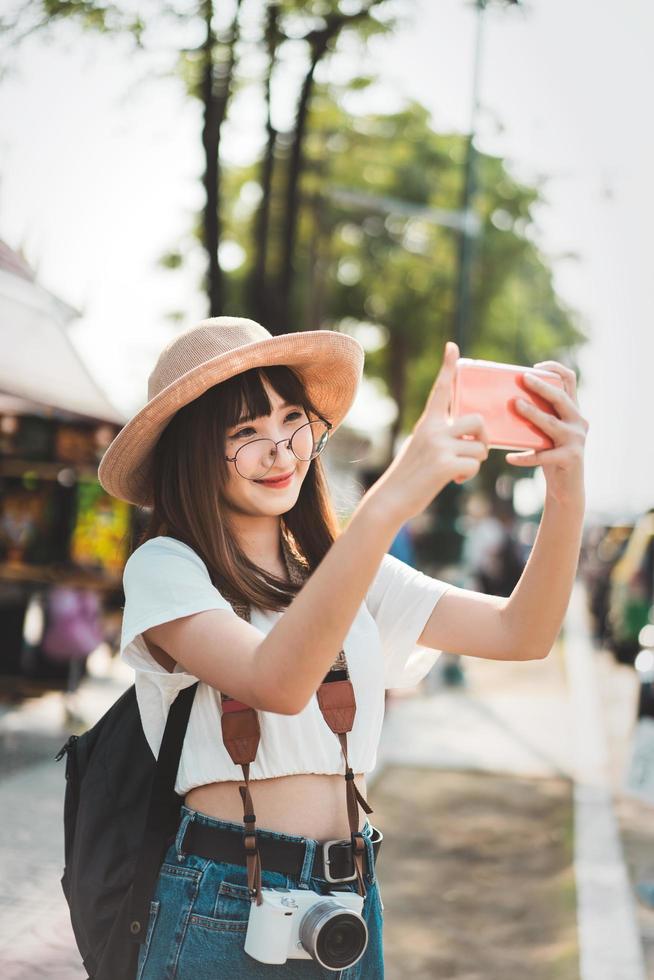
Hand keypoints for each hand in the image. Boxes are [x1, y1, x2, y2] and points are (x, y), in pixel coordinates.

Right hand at [368, 341, 489, 524]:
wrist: (391, 499)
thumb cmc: (410, 476)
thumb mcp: (422, 447)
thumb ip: (443, 437)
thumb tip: (474, 438)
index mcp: (427, 423)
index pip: (440, 389)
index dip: (448, 366)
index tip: (453, 346)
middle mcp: (433, 430)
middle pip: (477, 419)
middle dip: (482, 437)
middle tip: (471, 450)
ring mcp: (440, 446)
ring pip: (480, 446)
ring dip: (474, 460)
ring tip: (456, 469)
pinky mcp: (446, 464)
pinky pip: (474, 465)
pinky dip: (467, 475)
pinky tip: (453, 480)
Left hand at [507, 360, 588, 505]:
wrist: (566, 487)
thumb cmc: (551, 455)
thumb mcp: (547, 432)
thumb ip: (539, 416)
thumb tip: (507, 400)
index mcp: (573, 411)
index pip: (569, 380)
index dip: (555, 369)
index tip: (536, 367)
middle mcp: (579, 421)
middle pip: (560, 398)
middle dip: (541, 386)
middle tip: (523, 379)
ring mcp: (576, 439)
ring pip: (551, 423)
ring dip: (533, 413)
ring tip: (515, 405)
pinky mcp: (570, 458)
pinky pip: (543, 455)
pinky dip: (525, 457)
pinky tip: (509, 457)